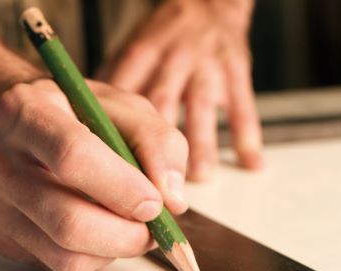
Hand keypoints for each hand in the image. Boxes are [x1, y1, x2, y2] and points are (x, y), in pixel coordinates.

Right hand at [0, 78, 188, 270]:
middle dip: (127, 234)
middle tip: (153, 225)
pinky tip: (100, 227)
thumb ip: (157, 141)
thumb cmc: (69, 113)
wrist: (10, 128)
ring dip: (116, 249)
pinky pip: (60, 266)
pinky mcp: (0, 236)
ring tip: (130, 223)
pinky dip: (96, 256)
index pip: (72, 156)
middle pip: (69, 221)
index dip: (122, 187)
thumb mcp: (120, 105)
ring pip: (67, 256)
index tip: (155, 202)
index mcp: (24, 112)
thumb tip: (172, 199)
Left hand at [102, 0, 263, 180]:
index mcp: (141, 54)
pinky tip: (252, 164)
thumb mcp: (131, 49)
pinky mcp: (235, 71)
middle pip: (162, 104)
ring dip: (202, 145)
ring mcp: (205, 66)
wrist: (206, 4)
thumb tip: (89, 125)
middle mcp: (171, 60)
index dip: (118, 133)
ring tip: (200, 177)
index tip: (115, 168)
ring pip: (201, 109)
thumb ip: (113, 86)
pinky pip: (242, 106)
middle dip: (156, 146)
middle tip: (155, 183)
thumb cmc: (163, 36)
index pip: (124, 94)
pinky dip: (247, 136)